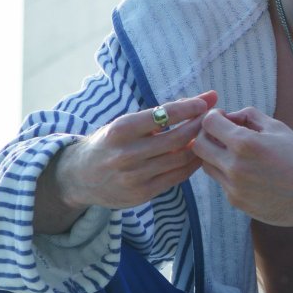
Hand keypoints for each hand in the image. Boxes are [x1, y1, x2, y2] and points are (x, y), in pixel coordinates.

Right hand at [51, 92, 215, 212]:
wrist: (78, 177)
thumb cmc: (109, 143)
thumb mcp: (125, 124)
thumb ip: (162, 113)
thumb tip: (206, 98)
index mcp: (121, 130)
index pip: (164, 115)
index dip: (190, 107)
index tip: (206, 102)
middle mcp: (126, 154)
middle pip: (177, 138)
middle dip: (200, 126)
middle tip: (214, 118)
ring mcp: (134, 176)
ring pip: (181, 159)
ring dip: (200, 146)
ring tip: (208, 136)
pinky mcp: (141, 194)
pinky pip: (177, 177)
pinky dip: (191, 164)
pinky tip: (197, 155)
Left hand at [191, 107, 292, 227]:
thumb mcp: (278, 128)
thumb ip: (249, 116)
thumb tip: (229, 117)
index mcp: (245, 144)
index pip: (209, 123)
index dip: (213, 116)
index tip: (222, 118)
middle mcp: (234, 166)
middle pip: (199, 146)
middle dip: (206, 136)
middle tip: (221, 134)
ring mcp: (233, 187)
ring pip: (207, 166)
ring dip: (215, 156)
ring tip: (237, 154)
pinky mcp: (237, 202)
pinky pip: (222, 183)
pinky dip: (229, 175)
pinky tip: (250, 174)